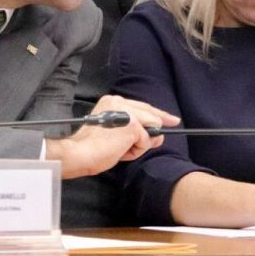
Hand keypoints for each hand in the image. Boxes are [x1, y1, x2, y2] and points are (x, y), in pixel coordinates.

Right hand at [45, 94, 179, 178]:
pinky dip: (136, 150)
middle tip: (174, 121)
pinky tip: (121, 151)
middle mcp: (120, 102)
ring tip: (121, 150)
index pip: (140, 106)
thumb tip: (158, 136)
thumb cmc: (92, 147)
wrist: (80, 153)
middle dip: (159, 122)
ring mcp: (128, 112)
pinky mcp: (133, 124)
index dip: (156, 113)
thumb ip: (136, 133)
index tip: (169, 117)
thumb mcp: (115, 136)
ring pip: (151, 126)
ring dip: (140, 143)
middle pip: (150, 112)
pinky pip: (146, 140)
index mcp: (112, 102)